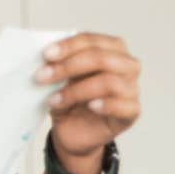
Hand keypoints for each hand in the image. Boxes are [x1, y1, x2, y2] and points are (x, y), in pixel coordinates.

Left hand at [35, 32, 140, 162]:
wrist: (73, 133)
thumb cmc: (70, 102)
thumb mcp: (60, 81)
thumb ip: (58, 66)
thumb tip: (46, 58)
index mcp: (112, 49)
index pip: (92, 41)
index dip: (69, 46)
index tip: (46, 55)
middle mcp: (127, 65)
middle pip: (101, 58)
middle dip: (68, 67)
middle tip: (42, 76)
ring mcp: (132, 88)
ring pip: (108, 81)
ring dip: (76, 91)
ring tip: (54, 100)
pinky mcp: (132, 111)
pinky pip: (123, 106)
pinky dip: (106, 105)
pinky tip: (91, 106)